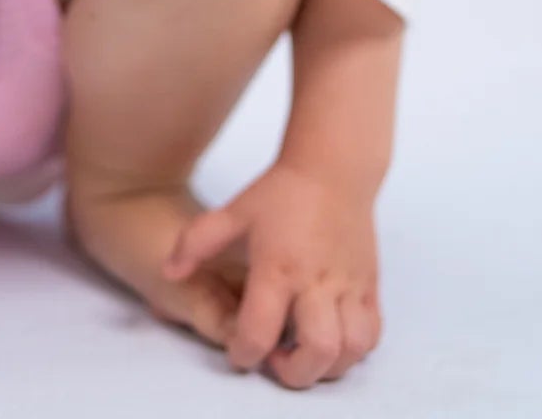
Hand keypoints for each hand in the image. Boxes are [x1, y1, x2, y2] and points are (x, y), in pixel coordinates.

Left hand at [159, 160, 381, 388]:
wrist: (333, 167)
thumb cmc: (280, 192)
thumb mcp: (232, 212)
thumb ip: (195, 242)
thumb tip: (169, 272)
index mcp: (278, 267)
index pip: (260, 329)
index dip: (244, 353)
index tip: (238, 354)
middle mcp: (317, 281)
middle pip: (317, 351)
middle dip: (294, 374)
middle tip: (275, 361)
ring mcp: (349, 285)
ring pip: (350, 350)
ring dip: (327, 367)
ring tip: (303, 353)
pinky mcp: (370, 285)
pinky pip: (372, 334)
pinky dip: (354, 350)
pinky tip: (332, 340)